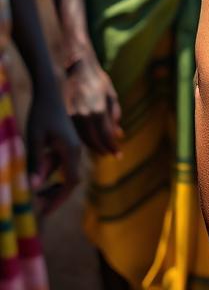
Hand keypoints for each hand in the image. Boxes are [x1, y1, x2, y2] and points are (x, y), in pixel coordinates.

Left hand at [26, 89, 80, 214]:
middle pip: (73, 180)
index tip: (43, 212)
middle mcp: (77, 149)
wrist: (49, 92)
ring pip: (70, 174)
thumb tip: (34, 188)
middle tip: (38, 206)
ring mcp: (74, 146)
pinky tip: (42, 176)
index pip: (71, 182)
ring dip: (56, 186)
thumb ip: (35, 162)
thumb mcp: (34, 139)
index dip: (58, 199)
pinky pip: (67, 166)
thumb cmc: (40, 114)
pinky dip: (56, 176)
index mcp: (71, 150)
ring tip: (37, 194)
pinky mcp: (69, 143)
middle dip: (56, 196)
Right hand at [64, 57, 122, 156]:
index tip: (118, 155)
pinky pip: (72, 132)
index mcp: (98, 110)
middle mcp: (83, 115)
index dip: (113, 147)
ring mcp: (71, 116)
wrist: (77, 67)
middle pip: (93, 141)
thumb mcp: (111, 94)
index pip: (106, 136)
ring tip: (101, 149)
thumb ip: (114, 114)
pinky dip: (80, 139)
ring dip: (92, 146)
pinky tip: (87, 140)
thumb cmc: (97, 80)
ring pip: (81, 139)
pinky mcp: (62, 116)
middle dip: (103, 149)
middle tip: (109, 154)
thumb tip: (118, 133)